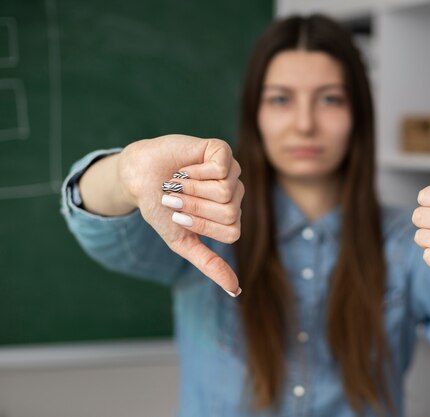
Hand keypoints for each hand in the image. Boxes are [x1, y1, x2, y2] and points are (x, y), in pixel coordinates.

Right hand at [118, 135, 243, 295]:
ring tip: (177, 182)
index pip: (231, 231)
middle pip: (228, 212)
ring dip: (191, 189)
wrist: (138, 177)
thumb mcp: (182, 240)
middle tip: (175, 197)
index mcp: (230, 215)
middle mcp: (235, 192)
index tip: (179, 217)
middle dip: (194, 208)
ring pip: (224, 191)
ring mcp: (231, 170)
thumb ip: (209, 263)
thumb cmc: (161, 208)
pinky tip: (185, 168)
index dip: (201, 226)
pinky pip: (220, 168)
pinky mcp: (221, 150)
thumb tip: (236, 290)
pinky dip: (195, 172)